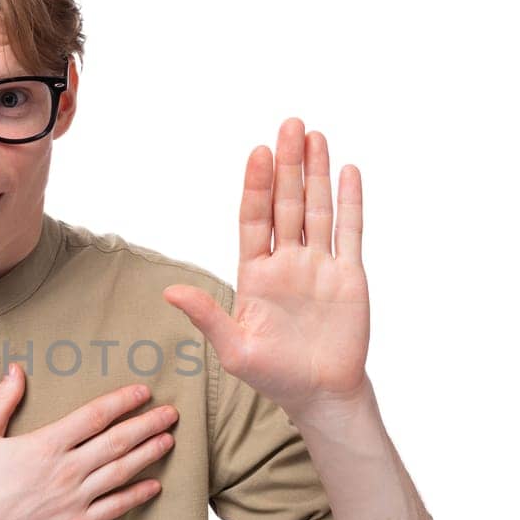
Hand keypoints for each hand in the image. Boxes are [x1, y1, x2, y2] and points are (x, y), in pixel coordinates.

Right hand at [0, 362, 177, 519]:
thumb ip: (1, 401)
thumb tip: (15, 370)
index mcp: (45, 444)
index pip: (94, 416)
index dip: (122, 401)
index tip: (143, 391)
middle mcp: (66, 469)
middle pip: (117, 441)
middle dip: (147, 424)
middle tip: (171, 412)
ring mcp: (74, 498)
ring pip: (121, 471)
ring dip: (148, 454)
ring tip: (169, 439)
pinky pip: (114, 507)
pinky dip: (136, 495)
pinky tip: (154, 485)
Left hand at [163, 116, 369, 416]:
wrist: (320, 394)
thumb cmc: (274, 375)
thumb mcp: (234, 348)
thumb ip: (207, 316)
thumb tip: (169, 292)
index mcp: (256, 274)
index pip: (254, 220)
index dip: (256, 186)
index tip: (258, 153)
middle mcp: (287, 262)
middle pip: (286, 204)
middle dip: (288, 165)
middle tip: (289, 124)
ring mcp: (319, 266)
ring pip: (318, 209)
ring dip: (316, 173)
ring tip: (314, 135)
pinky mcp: (349, 276)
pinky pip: (350, 232)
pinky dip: (349, 201)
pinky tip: (347, 171)